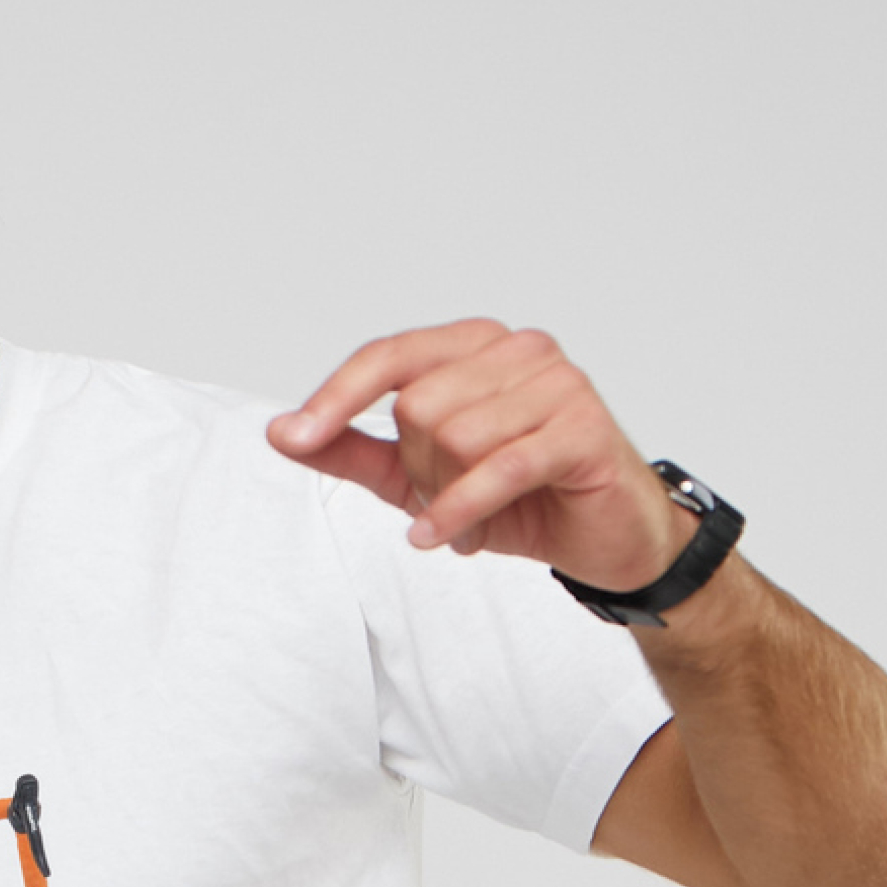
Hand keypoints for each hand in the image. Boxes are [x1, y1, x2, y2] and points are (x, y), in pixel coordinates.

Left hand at [268, 319, 693, 593]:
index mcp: (474, 346)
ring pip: (455, 436)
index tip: (295, 436)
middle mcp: (518, 349)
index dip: (338, 397)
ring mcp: (557, 382)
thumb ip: (350, 451)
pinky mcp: (582, 427)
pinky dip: (463, 509)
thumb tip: (282, 433)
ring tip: (468, 521)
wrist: (604, 540)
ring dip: (448, 498)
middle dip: (419, 470)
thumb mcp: (416, 478)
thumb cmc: (518, 497)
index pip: (389, 356)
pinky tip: (451, 540)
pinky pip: (499, 466)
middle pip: (420, 407)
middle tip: (445, 503)